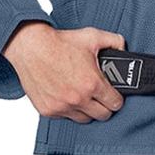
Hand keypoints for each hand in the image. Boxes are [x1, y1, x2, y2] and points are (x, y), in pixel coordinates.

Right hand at [2, 23, 126, 122]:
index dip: (117, 99)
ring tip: (84, 96)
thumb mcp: (92, 36)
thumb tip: (123, 48)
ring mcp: (62, 106)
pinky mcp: (48, 110)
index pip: (115, 104)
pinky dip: (68, 109)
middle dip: (104, 106)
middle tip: (101, 96)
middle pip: (103, 115)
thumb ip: (114, 41)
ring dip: (87, 110)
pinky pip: (65, 117)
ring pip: (84, 119)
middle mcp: (78, 98)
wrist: (31, 47)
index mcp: (92, 83)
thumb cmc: (59, 43)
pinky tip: (68, 96)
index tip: (114, 95)